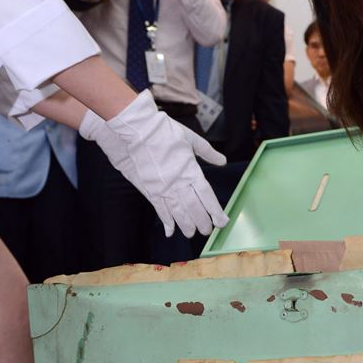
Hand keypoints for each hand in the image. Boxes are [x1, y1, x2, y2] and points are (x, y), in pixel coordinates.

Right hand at [79, 91, 228, 237]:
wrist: (140, 129)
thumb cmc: (167, 132)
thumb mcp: (192, 139)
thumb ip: (208, 153)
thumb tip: (222, 161)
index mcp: (191, 170)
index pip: (207, 196)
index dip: (215, 211)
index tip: (221, 221)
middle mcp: (179, 182)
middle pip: (194, 208)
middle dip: (202, 222)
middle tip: (207, 231)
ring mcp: (164, 187)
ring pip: (178, 212)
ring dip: (186, 225)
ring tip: (192, 233)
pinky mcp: (150, 188)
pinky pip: (160, 209)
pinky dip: (166, 221)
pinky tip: (171, 230)